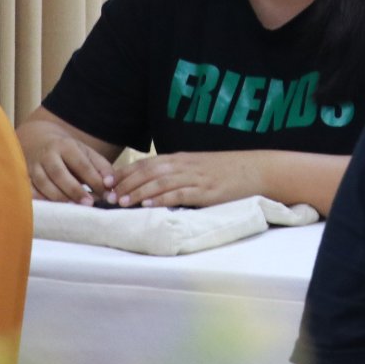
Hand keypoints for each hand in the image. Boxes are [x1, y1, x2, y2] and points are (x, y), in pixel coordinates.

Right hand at [18, 120, 116, 204]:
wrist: (38, 141)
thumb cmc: (69, 151)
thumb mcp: (87, 152)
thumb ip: (101, 167)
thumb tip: (110, 184)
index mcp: (66, 146)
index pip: (81, 164)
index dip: (93, 179)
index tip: (104, 193)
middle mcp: (47, 155)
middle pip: (59, 174)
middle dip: (74, 190)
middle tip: (88, 204)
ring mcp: (33, 166)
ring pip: (43, 184)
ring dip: (58, 197)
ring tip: (73, 208)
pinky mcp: (24, 177)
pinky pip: (30, 191)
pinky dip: (41, 200)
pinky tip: (54, 208)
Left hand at [113, 152, 265, 208]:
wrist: (258, 170)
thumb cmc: (229, 171)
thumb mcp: (200, 167)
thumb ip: (178, 172)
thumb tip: (154, 185)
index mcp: (182, 159)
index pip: (146, 163)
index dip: (124, 172)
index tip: (106, 182)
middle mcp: (185, 165)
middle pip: (148, 172)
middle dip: (125, 183)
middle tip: (107, 195)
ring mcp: (196, 178)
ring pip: (159, 182)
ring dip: (138, 192)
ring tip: (121, 202)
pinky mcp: (206, 191)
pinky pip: (179, 194)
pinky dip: (161, 199)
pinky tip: (148, 205)